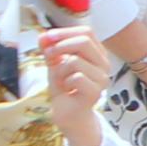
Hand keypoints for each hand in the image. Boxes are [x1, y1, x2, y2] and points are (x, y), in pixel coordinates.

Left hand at [38, 27, 108, 145]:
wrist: (68, 114)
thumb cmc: (64, 87)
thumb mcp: (54, 63)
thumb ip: (50, 49)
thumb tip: (42, 36)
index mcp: (97, 53)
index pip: (87, 32)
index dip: (65, 32)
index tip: (47, 37)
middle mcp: (104, 64)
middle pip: (84, 41)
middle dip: (60, 46)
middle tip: (48, 56)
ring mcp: (102, 78)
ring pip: (76, 60)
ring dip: (60, 69)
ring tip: (61, 79)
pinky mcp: (95, 92)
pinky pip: (75, 77)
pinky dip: (64, 81)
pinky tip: (66, 89)